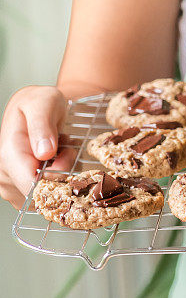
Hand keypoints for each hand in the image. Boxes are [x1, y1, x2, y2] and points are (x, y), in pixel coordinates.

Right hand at [0, 86, 75, 208]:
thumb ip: (42, 126)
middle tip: (66, 146)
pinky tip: (58, 159)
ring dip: (62, 174)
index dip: (58, 177)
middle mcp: (5, 175)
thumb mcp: (44, 103)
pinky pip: (46, 194)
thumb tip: (44, 153)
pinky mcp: (21, 189)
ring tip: (61, 149)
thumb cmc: (39, 102)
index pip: (33, 187)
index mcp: (8, 156)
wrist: (35, 105)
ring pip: (47, 195)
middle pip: (43, 192)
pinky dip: (58, 178)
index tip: (68, 153)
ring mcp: (12, 185)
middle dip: (63, 172)